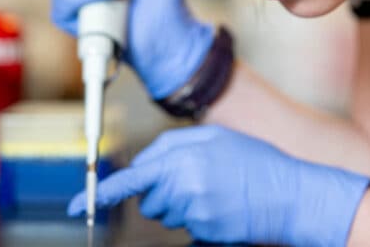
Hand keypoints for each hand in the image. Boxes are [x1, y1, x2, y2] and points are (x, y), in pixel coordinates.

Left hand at [67, 125, 369, 246]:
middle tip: (197, 182)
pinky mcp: (206, 231)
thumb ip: (175, 146)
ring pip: (166, 214)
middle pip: (148, 197)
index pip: (134, 175)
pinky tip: (222, 209)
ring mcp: (195, 209)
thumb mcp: (216, 139)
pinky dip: (199, 221)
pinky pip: (187, 229)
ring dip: (181, 206)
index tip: (77, 204)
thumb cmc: (257, 163)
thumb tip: (143, 166)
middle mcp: (185, 182)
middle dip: (164, 192)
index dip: (104, 191)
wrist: (292, 195)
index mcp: (184, 155)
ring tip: (215, 194)